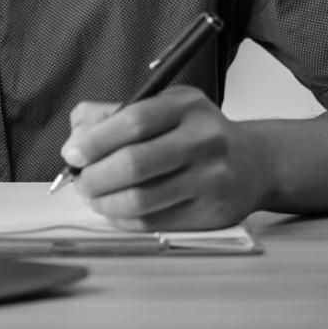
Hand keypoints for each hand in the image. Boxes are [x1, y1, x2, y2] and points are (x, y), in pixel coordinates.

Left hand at [61, 89, 269, 229]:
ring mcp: (211, 179)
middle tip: (80, 181)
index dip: (95, 140)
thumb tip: (75, 140)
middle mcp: (204, 140)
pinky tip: (115, 210)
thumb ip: (115, 114)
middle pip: (134, 163)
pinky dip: (123, 219)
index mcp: (187, 106)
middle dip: (94, 176)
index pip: (133, 120)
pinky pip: (154, 222)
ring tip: (93, 197)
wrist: (255, 163)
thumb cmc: (196, 132)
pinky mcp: (212, 213)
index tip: (72, 153)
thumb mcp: (164, 106)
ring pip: (141, 199)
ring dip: (104, 202)